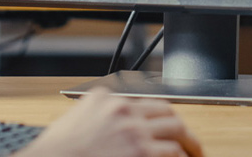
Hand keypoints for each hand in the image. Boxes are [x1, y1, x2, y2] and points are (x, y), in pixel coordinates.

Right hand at [18, 88, 203, 156]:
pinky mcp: (142, 153)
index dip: (160, 115)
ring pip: (176, 131)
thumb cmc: (56, 152)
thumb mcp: (73, 120)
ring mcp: (134, 132)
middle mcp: (123, 111)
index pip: (143, 100)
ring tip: (194, 154)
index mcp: (105, 99)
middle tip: (188, 140)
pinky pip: (172, 154)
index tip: (166, 123)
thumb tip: (108, 122)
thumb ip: (95, 113)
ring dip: (188, 144)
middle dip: (180, 126)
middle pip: (166, 111)